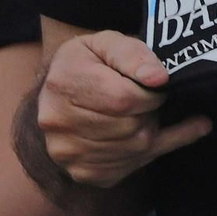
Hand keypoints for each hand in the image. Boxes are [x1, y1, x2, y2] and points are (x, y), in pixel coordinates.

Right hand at [38, 31, 211, 188]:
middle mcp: (58, 122)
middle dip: (149, 112)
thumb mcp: (106, 43)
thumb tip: (158, 79)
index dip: (150, 93)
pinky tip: (146, 134)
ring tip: (140, 115)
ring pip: (135, 149)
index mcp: (63, 82)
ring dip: (148, 131)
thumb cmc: (87, 63)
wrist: (59, 93)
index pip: (124, 98)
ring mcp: (68, 152)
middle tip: (146, 101)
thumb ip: (132, 54)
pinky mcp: (82, 172)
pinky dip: (145, 151)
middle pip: (131, 126)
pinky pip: (131, 166)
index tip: (154, 86)